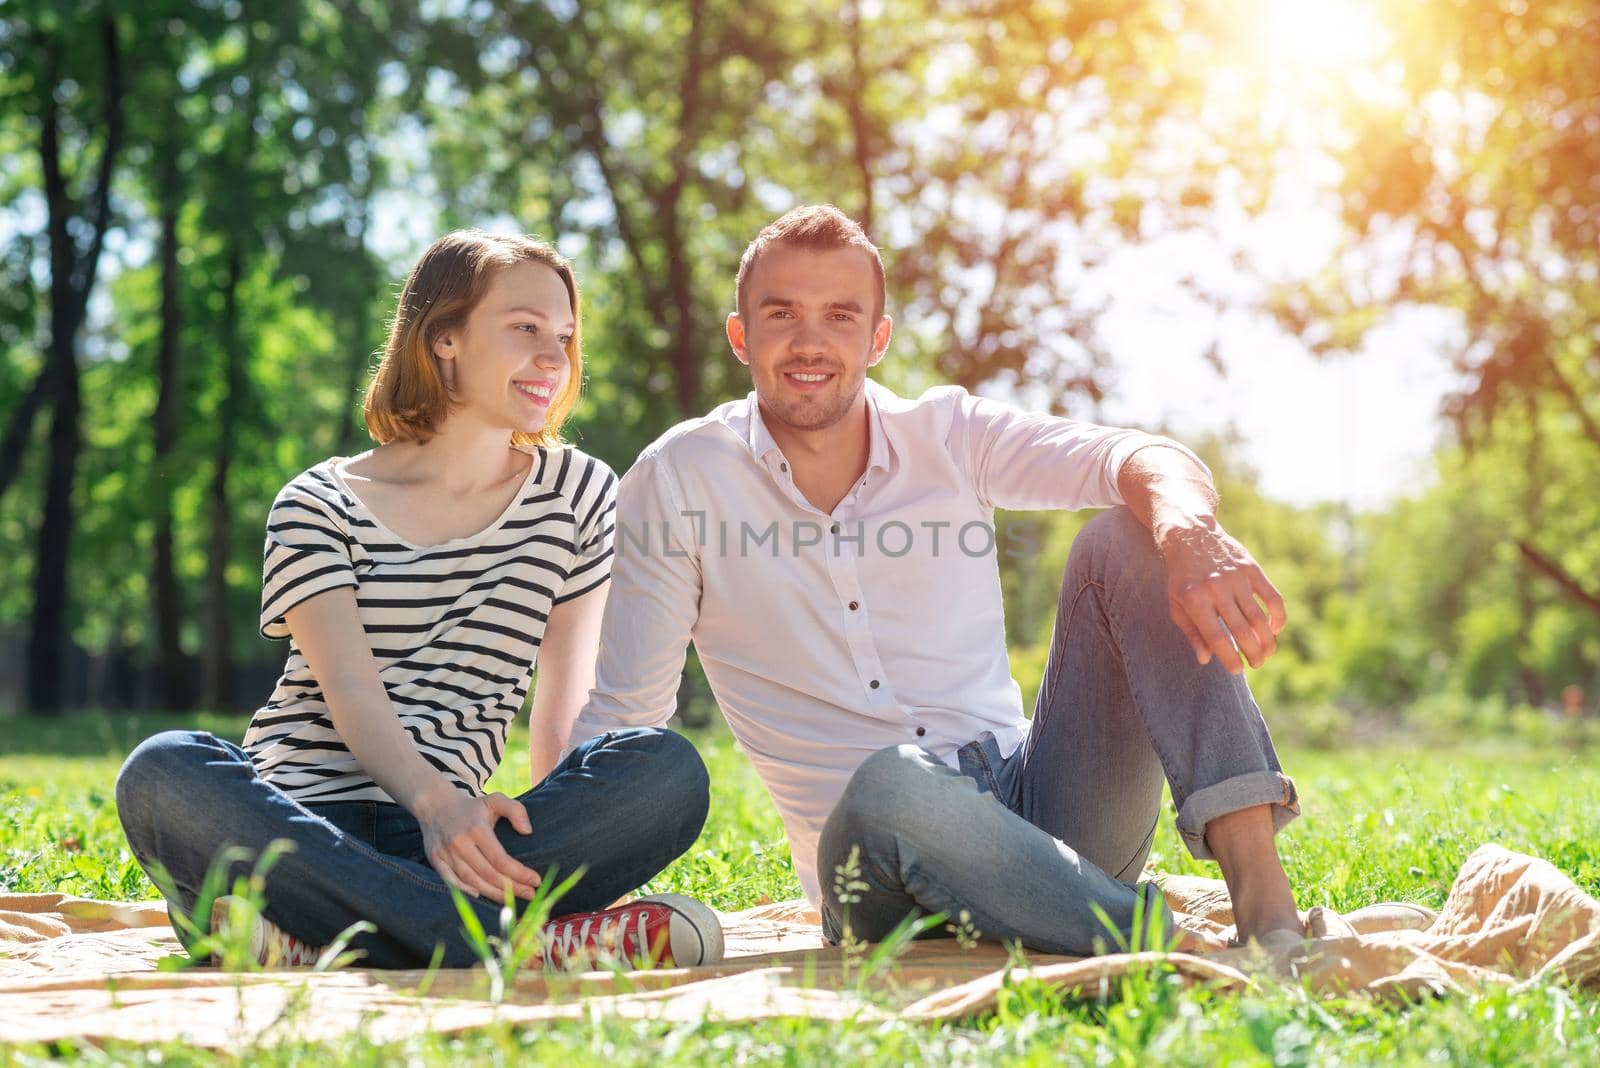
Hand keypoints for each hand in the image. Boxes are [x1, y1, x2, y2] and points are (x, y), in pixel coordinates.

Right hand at [416, 788, 540, 900]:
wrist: (435, 804)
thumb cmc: (472, 806)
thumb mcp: (496, 799)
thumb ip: (515, 810)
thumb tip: (527, 831)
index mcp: (477, 829)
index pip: (500, 859)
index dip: (519, 873)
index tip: (535, 880)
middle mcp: (460, 843)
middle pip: (488, 874)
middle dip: (512, 888)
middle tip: (530, 894)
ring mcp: (446, 853)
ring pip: (472, 881)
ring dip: (494, 894)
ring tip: (512, 899)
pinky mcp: (435, 860)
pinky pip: (451, 882)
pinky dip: (465, 892)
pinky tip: (481, 897)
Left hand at [1158, 517, 1286, 672]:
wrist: (1191, 535)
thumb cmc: (1182, 576)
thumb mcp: (1176, 603)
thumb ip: (1191, 631)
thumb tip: (1206, 659)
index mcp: (1195, 599)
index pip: (1216, 637)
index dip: (1229, 657)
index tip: (1237, 670)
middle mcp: (1217, 589)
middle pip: (1241, 630)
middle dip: (1252, 653)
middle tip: (1257, 664)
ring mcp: (1236, 578)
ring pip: (1259, 617)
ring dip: (1266, 640)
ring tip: (1266, 653)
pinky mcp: (1252, 569)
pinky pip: (1273, 597)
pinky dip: (1278, 616)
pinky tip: (1275, 629)